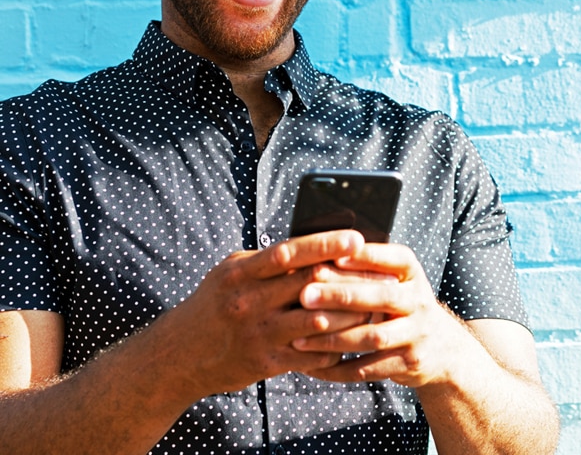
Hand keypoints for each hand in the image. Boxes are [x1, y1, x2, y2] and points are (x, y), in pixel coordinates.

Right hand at [160, 230, 371, 397]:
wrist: (179, 354)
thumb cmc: (215, 302)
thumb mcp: (232, 270)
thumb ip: (267, 259)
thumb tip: (314, 244)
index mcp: (242, 272)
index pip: (289, 252)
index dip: (325, 244)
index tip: (355, 238)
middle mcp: (249, 301)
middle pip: (309, 286)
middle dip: (349, 279)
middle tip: (380, 274)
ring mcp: (258, 335)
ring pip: (317, 323)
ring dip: (349, 315)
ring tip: (374, 306)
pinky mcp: (265, 364)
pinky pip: (310, 356)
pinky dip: (334, 346)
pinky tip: (350, 337)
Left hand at [292, 243, 464, 388]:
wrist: (441, 346)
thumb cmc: (402, 302)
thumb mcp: (396, 278)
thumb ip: (368, 266)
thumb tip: (323, 251)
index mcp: (412, 272)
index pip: (392, 259)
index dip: (364, 257)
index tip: (331, 256)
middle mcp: (419, 301)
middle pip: (381, 297)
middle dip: (340, 296)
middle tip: (305, 295)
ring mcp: (417, 334)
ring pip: (373, 337)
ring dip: (334, 339)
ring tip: (300, 338)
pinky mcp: (409, 364)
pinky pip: (369, 369)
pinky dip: (339, 369)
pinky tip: (313, 366)